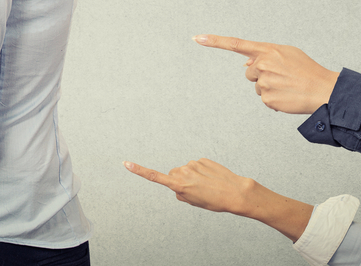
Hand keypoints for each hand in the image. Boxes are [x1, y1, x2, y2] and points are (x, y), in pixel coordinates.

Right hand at [123, 158, 253, 213]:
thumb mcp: (193, 202)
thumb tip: (177, 185)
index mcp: (178, 185)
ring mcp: (193, 164)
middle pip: (173, 174)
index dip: (139, 171)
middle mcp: (183, 172)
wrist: (234, 192)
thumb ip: (180, 193)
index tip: (126, 163)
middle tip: (195, 191)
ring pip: (186, 170)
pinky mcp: (203, 159)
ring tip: (207, 186)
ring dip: (193, 177)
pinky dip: (202, 172)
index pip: (154, 177)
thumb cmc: (214, 201)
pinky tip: (212, 179)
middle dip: (180, 181)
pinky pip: (197, 166)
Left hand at [194, 35, 337, 113]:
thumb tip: (245, 63)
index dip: (215, 41)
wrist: (323, 89)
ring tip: (287, 86)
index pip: (236, 44)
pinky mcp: (266, 99)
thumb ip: (265, 54)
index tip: (197, 38)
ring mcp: (263, 82)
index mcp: (267, 50)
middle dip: (261, 75)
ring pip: (256, 86)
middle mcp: (262, 64)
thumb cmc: (306, 70)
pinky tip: (287, 96)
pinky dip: (274, 100)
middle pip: (249, 72)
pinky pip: (264, 99)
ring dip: (268, 87)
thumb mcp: (287, 53)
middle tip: (282, 77)